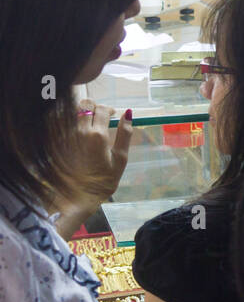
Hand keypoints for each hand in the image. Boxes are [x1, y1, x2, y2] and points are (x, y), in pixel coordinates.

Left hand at [51, 101, 132, 234]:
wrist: (77, 196)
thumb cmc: (103, 180)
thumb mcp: (120, 159)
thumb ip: (125, 134)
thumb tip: (128, 114)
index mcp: (98, 135)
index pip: (102, 109)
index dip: (110, 109)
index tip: (113, 115)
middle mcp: (79, 132)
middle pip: (84, 104)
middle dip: (94, 106)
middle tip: (100, 115)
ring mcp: (65, 136)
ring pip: (71, 111)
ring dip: (81, 113)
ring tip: (88, 122)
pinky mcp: (56, 142)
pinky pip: (62, 123)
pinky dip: (70, 122)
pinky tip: (77, 132)